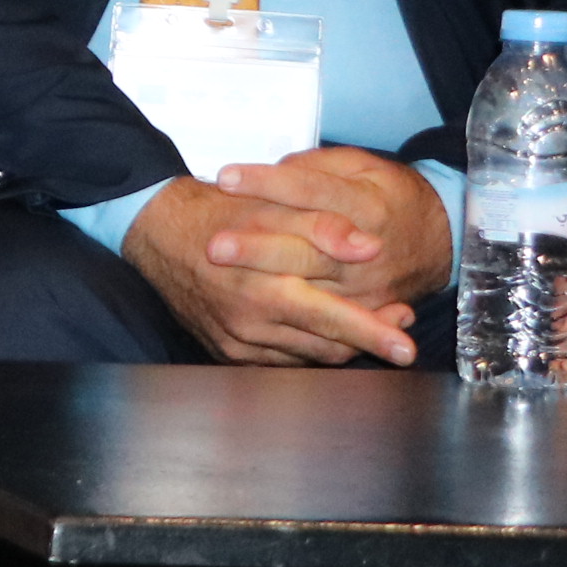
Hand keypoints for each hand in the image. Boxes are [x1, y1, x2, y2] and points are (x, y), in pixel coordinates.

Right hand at [121, 147, 447, 366]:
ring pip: (307, 356)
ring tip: (367, 320)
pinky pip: (281, 359)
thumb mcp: (271, 208)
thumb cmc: (217, 215)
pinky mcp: (227, 350)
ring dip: (340, 342)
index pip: (333, 320)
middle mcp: (250, 324)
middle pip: (326, 345)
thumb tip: (371, 247)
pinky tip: (320, 326)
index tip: (407, 347)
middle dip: (367, 337)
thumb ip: (323, 227)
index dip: (375, 333)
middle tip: (399, 320)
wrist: (159, 232)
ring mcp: (237, 342)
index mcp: (264, 289)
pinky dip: (306, 346)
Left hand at [210, 146, 453, 309]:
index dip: (267, 184)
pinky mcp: (363, 316)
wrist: (438, 240)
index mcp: (366, 205)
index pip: (310, 191)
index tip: (225, 178)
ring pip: (310, 294)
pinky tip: (248, 316)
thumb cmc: (387, 196)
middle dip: (258, 249)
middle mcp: (366, 254)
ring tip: (222, 285)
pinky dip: (287, 322)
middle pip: (305, 250)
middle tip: (215, 246)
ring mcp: (365, 290)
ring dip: (264, 288)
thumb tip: (274, 171)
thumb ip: (319, 167)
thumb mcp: (363, 166)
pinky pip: (324, 325)